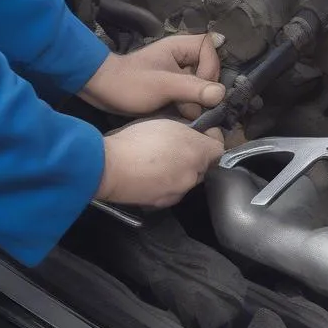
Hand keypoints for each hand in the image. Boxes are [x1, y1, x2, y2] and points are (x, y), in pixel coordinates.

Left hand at [79, 33, 224, 118]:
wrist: (102, 92)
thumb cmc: (129, 84)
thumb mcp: (163, 86)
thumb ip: (193, 88)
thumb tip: (221, 94)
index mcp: (180, 46)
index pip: (211, 49)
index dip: (211, 69)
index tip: (201, 87)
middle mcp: (182, 56)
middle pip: (210, 69)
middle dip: (203, 90)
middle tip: (190, 104)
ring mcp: (178, 72)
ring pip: (201, 85)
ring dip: (195, 101)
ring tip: (181, 112)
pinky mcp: (173, 86)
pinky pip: (190, 94)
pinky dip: (187, 105)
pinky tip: (178, 114)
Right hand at [96, 119, 224, 207]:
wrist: (109, 169)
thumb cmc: (137, 142)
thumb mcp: (166, 123)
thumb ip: (188, 130)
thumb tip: (198, 134)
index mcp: (197, 154)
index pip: (218, 149)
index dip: (211, 138)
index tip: (205, 132)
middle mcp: (191, 177)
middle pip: (202, 167)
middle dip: (194, 156)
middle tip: (177, 145)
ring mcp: (176, 193)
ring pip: (185, 180)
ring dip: (178, 171)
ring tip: (160, 160)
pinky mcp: (160, 204)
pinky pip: (169, 191)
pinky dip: (164, 183)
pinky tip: (150, 173)